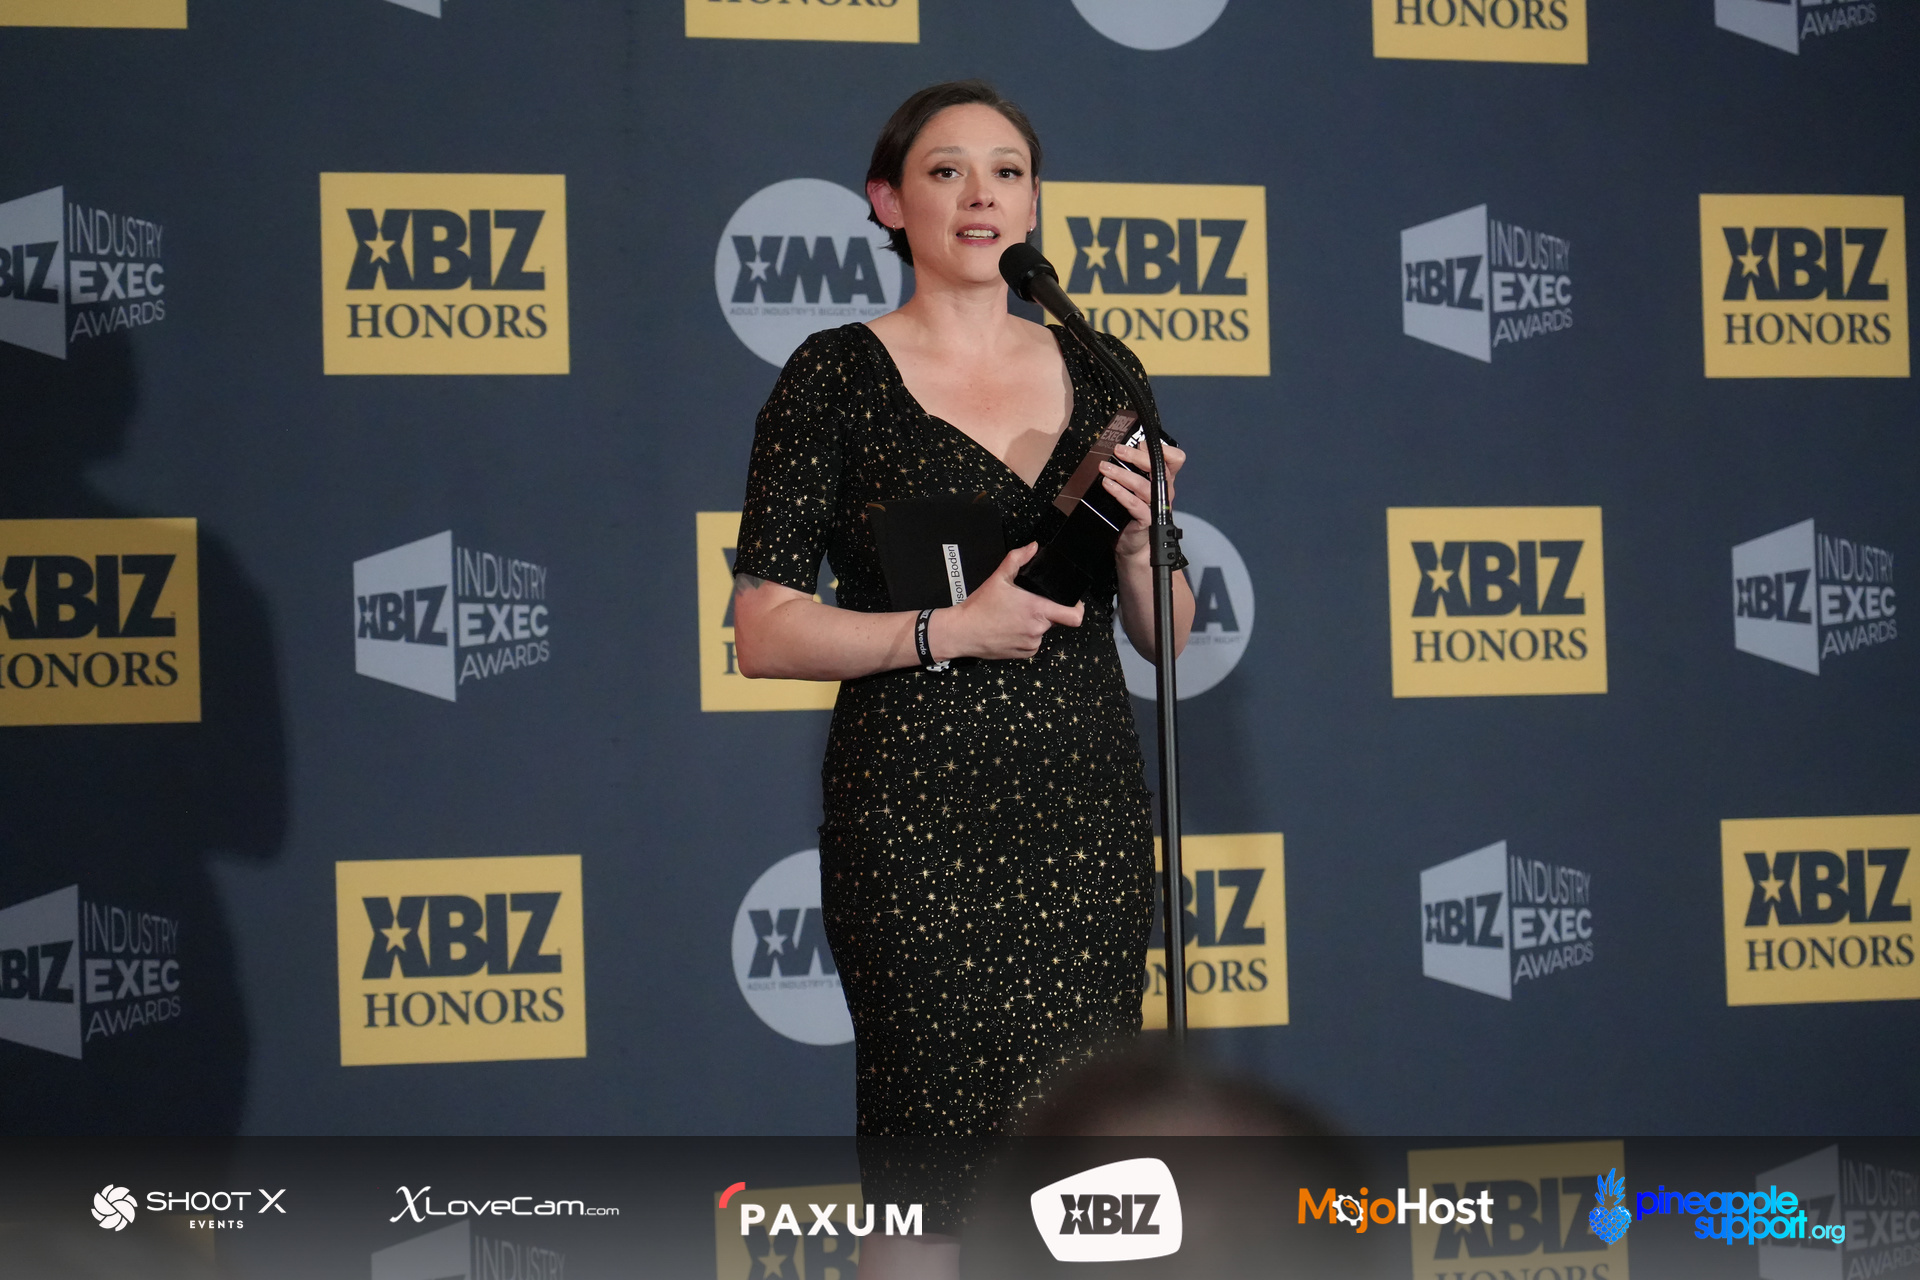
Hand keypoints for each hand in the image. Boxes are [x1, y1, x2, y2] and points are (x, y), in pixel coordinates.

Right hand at [938, 542, 1082, 660]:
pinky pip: (1032, 643)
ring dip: (1034, 624)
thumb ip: (1017, 559)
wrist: (962, 632)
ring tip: (1013, 617)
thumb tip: (1033, 546)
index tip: (1071, 603)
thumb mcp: (998, 578)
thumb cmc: (980, 606)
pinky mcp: (1024, 655)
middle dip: (1045, 612)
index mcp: (1037, 610)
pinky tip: (1010, 630)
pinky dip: (1026, 637)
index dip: (1078, 609)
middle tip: (1025, 604)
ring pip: (1042, 631)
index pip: (1074, 616)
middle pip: (1055, 620)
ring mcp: (1031, 644)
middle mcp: (1038, 630)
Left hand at [1104, 440, 1184, 562]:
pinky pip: (1134, 504)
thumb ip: (1135, 469)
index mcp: (1165, 480)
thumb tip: (1121, 449)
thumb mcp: (1136, 488)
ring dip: (1122, 474)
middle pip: (1159, 468)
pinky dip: (1120, 493)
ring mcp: (1157, 507)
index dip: (1163, 449)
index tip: (1142, 444)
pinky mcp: (1147, 520)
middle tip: (1118, 450)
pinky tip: (1108, 485)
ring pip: (1144, 486)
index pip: (1175, 459)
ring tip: (1105, 468)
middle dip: (1137, 457)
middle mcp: (1165, 492)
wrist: (1133, 544)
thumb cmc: (1134, 513)